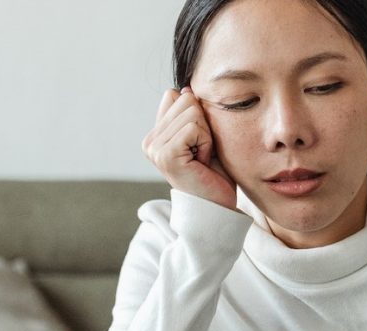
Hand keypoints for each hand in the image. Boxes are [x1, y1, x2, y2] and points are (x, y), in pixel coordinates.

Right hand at [142, 88, 235, 209]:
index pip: (175, 95)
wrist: (217, 205)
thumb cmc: (213, 173)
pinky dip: (206, 143)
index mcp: (155, 135)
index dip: (197, 116)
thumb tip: (184, 87)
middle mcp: (149, 141)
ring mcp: (155, 149)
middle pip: (185, 100)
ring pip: (192, 112)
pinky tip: (202, 162)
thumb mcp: (201, 136)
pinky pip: (194, 127)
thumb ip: (190, 113)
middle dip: (203, 125)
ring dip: (206, 136)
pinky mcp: (166, 155)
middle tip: (202, 152)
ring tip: (202, 158)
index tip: (198, 142)